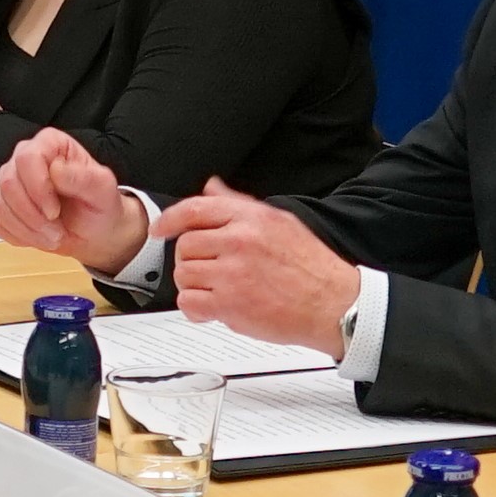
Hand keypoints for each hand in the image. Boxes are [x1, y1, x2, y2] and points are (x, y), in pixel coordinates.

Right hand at [0, 130, 152, 269]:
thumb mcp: (102, 190)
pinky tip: (37, 236)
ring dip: (27, 229)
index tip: (54, 211)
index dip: (38, 188)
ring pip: (0, 204)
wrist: (93, 232)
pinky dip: (17, 235)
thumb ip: (83, 177)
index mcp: (50, 144)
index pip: (28, 158)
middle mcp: (24, 158)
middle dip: (33, 215)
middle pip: (9, 183)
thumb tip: (56, 169)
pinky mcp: (1, 204)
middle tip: (56, 232)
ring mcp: (10, 180)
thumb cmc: (99, 207)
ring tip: (52, 236)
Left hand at [157, 185, 362, 348]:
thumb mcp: (279, 222)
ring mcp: (233, 274)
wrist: (335, 304)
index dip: (171, 219)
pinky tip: (213, 308)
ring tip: (216, 290)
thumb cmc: (312, 267)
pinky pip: (189, 302)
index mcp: (251, 218)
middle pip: (185, 245)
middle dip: (191, 259)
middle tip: (208, 269)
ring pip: (184, 274)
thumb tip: (212, 188)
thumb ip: (239, 205)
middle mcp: (240, 241)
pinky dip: (196, 308)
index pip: (195, 209)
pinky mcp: (230, 304)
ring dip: (194, 285)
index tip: (161, 229)